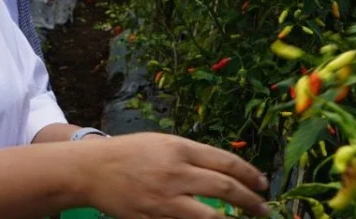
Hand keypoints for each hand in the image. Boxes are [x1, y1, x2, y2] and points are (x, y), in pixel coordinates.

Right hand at [77, 133, 269, 218]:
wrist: (92, 169)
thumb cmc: (130, 153)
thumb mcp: (163, 144)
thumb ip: (192, 156)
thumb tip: (226, 172)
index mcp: (179, 149)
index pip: (225, 162)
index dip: (249, 174)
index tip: (263, 184)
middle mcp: (175, 173)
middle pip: (224, 188)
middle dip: (250, 201)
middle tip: (264, 209)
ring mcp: (164, 199)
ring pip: (210, 216)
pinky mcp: (153, 218)